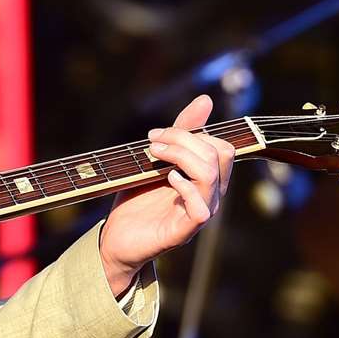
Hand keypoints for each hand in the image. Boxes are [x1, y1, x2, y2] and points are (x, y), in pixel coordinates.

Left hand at [99, 94, 234, 294]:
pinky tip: (167, 178)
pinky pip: (201, 208)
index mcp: (208, 178)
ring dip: (180, 156)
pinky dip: (184, 187)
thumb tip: (206, 100)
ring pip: (211, 175)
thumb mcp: (156, 158)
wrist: (117, 238)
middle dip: (184, 139)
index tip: (155, 134)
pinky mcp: (185, 231)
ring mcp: (201, 213)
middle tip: (152, 143)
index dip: (190, 132)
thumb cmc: (139, 198)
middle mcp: (211, 195)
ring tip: (154, 155)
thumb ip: (181, 132)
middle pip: (220, 155)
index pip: (221, 146)